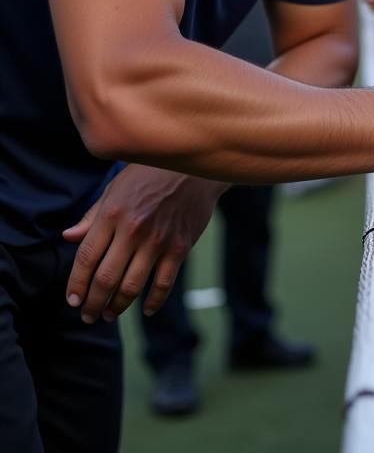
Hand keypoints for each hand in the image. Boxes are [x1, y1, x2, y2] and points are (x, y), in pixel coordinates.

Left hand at [62, 165, 224, 322]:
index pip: (86, 258)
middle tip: (88, 315)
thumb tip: (68, 237)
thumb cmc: (151, 174)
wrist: (196, 167)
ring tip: (110, 314)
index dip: (76, 284)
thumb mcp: (116, 187)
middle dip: (92, 303)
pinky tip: (146, 310)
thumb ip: (92, 215)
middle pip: (105, 278)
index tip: (72, 300)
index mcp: (112, 214)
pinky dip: (153, 301)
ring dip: (117, 307)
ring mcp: (158, 240)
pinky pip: (163, 283)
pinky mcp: (180, 247)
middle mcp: (133, 230)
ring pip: (131, 286)